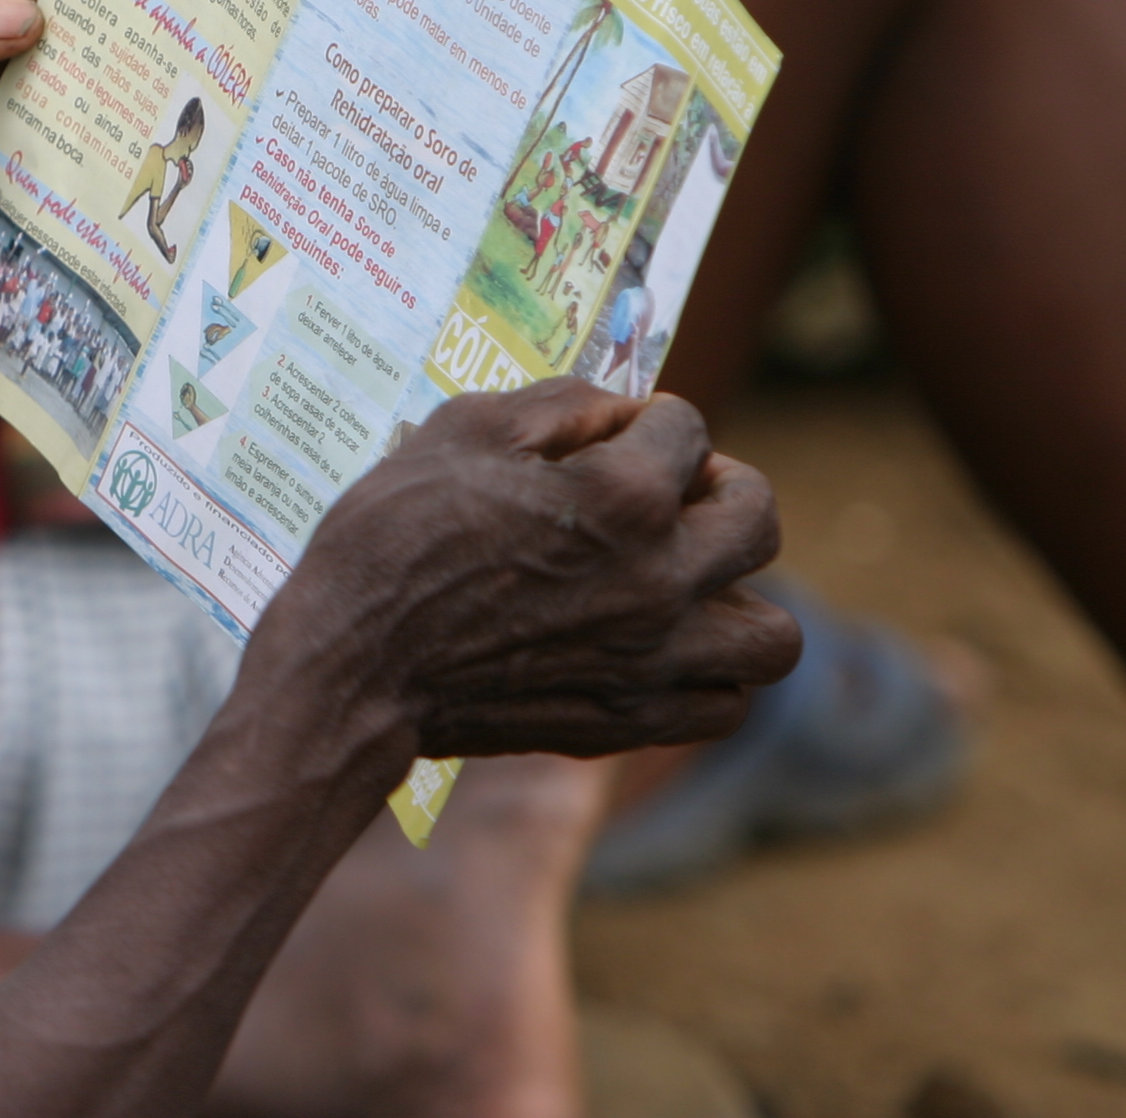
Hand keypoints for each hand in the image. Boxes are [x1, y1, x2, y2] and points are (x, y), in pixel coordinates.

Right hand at [255, 379, 797, 761]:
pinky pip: (726, 706)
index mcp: (623, 497)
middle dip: (721, 486)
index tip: (604, 435)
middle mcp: (660, 580)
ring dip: (740, 594)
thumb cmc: (393, 536)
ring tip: (687, 579)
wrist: (353, 667)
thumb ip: (560, 403)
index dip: (642, 418)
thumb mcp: (464, 429)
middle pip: (758, 518)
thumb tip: (623, 409)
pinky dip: (712, 674)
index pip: (686, 427)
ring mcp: (653, 661)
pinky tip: (664, 645)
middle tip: (673, 492)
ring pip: (772, 634)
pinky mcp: (630, 721)